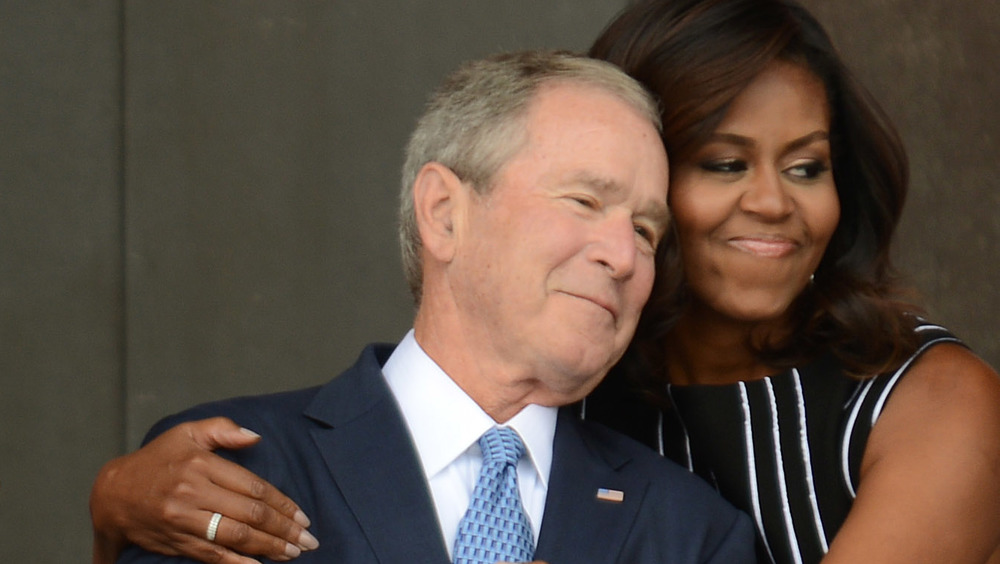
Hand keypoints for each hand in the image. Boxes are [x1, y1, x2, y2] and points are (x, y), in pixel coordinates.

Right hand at [91, 417, 318, 563]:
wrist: (112, 495)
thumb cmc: (156, 460)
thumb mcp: (185, 433)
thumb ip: (222, 430)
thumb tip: (255, 437)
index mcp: (201, 464)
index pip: (254, 487)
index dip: (282, 504)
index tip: (302, 516)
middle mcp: (194, 492)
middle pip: (250, 514)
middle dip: (283, 530)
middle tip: (308, 540)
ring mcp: (184, 520)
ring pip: (235, 536)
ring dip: (269, 548)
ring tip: (293, 553)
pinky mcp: (176, 541)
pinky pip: (212, 556)